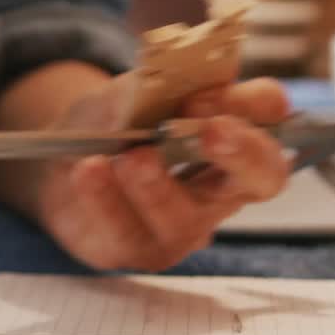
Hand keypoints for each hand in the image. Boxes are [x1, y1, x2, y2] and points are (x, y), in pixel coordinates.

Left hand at [37, 76, 291, 271]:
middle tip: (213, 131)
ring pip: (187, 219)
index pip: (271, 117)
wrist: (63, 157)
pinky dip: (106, 198)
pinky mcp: (137, 250)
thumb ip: (170, 84)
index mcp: (235, 138)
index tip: (202, 97)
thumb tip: (198, 92)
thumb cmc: (119, 121)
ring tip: (133, 157)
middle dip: (243, 153)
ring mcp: (185, 227)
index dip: (251, 107)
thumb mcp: (141, 88)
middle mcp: (223, 188)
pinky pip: (126, 231)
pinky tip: (90, 170)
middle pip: (264, 177)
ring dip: (159, 185)